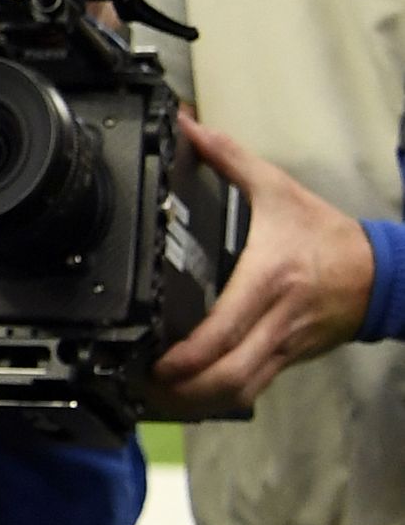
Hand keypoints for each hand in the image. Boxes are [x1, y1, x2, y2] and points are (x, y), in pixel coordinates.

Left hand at [144, 113, 374, 418]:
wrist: (382, 273)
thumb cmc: (326, 235)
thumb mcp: (277, 188)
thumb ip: (229, 157)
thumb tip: (187, 125)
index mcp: (267, 282)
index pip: (224, 329)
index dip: (189, 355)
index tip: (156, 360)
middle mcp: (274, 322)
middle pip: (230, 375)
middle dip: (185, 389)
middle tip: (144, 386)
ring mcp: (284, 346)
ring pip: (241, 389)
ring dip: (200, 399)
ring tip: (160, 396)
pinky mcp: (289, 357)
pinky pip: (254, 385)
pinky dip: (222, 393)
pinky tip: (194, 391)